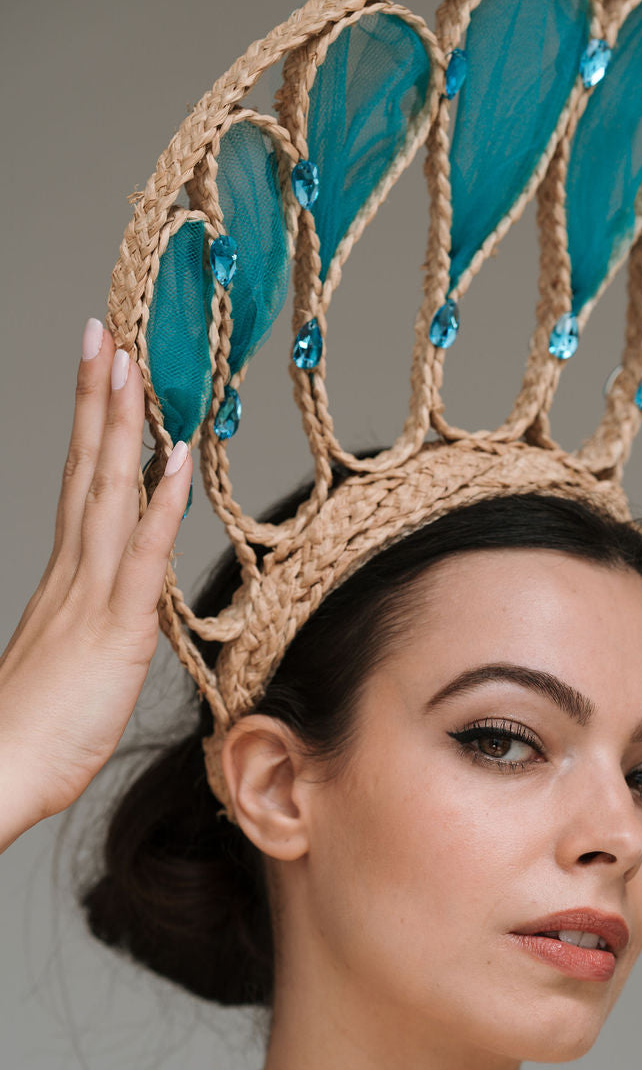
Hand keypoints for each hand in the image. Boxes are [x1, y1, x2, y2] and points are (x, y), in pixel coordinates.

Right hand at [0, 317, 192, 839]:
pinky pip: (140, 557)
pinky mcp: (114, 630)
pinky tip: (175, 462)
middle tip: (109, 335)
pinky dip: (159, 506)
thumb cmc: (38, 735)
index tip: (103, 375)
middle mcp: (73, 574)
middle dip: (101, 400)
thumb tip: (120, 611)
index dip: (92, 429)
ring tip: (133, 366)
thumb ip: (96, 627)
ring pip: (108, 494)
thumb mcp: (73, 666)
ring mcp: (90, 596)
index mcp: (66, 580)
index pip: (80, 486)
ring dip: (123, 428)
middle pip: (86, 470)